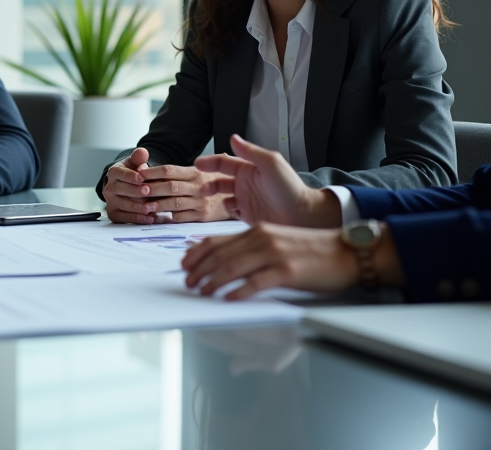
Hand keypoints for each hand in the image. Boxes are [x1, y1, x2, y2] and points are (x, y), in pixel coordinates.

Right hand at [103, 148, 152, 222]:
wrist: (126, 187)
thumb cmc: (133, 174)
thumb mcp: (135, 163)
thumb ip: (139, 158)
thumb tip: (142, 151)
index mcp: (114, 173)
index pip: (120, 173)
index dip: (131, 176)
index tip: (142, 177)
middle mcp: (109, 188)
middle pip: (121, 190)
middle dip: (135, 191)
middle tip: (148, 191)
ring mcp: (110, 202)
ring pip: (123, 205)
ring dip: (138, 207)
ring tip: (152, 207)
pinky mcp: (114, 214)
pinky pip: (124, 218)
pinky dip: (137, 219)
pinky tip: (149, 218)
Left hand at [137, 163, 233, 221]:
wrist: (237, 198)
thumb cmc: (210, 183)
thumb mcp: (198, 171)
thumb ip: (176, 171)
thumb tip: (143, 165)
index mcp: (195, 172)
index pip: (170, 170)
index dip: (153, 172)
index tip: (138, 173)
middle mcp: (198, 186)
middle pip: (172, 187)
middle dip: (153, 189)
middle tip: (138, 191)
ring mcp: (200, 202)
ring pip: (176, 203)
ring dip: (158, 205)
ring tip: (144, 207)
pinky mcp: (202, 216)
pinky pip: (182, 217)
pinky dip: (168, 217)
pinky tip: (157, 217)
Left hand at [182, 222, 360, 298]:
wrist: (346, 252)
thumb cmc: (312, 250)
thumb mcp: (277, 241)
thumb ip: (251, 247)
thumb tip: (226, 259)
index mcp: (257, 231)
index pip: (216, 241)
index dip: (196, 254)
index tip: (184, 265)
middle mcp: (262, 238)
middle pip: (220, 254)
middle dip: (199, 269)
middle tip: (187, 282)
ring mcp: (275, 254)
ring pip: (233, 267)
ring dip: (213, 281)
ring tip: (202, 292)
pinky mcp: (288, 271)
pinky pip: (257, 282)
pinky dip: (239, 291)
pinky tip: (228, 299)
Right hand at [195, 134, 340, 226]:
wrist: (303, 216)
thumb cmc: (289, 188)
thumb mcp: (271, 164)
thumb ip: (250, 152)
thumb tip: (232, 137)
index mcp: (249, 169)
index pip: (224, 163)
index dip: (210, 162)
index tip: (197, 164)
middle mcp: (245, 184)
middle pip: (219, 181)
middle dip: (208, 184)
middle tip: (202, 190)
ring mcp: (245, 200)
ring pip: (222, 197)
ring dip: (215, 198)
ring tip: (214, 201)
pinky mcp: (247, 215)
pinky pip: (230, 212)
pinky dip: (226, 211)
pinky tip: (231, 210)